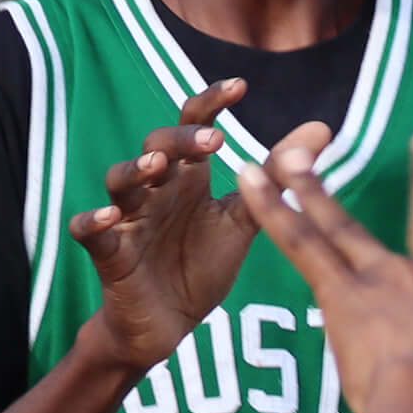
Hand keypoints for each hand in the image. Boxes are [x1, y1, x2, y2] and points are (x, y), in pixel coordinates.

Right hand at [69, 80, 303, 369]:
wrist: (169, 325)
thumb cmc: (200, 264)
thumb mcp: (243, 219)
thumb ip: (276, 178)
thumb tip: (322, 128)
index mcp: (188, 178)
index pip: (194, 126)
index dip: (211, 103)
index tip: (239, 87)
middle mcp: (156, 189)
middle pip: (157, 146)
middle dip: (180, 139)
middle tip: (212, 142)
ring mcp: (129, 219)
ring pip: (120, 181)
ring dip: (135, 169)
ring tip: (156, 166)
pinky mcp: (109, 254)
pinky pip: (90, 232)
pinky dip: (93, 221)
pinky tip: (109, 217)